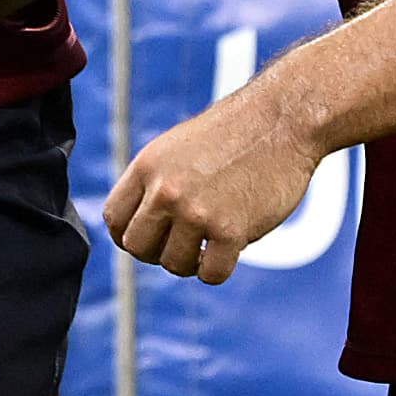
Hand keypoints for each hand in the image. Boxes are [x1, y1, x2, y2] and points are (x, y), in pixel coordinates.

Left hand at [105, 81, 323, 283]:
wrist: (281, 120)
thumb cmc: (233, 134)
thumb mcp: (176, 148)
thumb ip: (154, 182)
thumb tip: (137, 226)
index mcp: (147, 166)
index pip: (114, 219)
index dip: (130, 235)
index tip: (152, 237)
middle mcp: (165, 190)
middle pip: (138, 248)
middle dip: (158, 252)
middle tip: (184, 242)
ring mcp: (197, 212)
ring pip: (174, 265)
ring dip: (193, 261)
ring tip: (211, 241)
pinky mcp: (231, 231)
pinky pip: (211, 274)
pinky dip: (219, 269)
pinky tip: (230, 248)